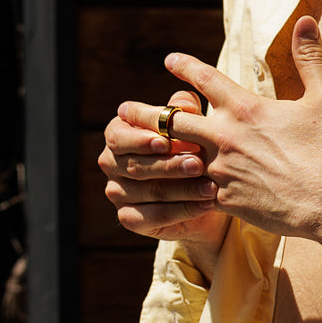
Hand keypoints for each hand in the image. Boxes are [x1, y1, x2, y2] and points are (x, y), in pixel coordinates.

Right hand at [99, 89, 230, 251]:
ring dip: (182, 190)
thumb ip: (184, 110)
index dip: (141, 139)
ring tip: (210, 187)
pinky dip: (182, 211)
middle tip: (197, 164)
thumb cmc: (193, 146)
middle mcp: (111, 163)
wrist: (203, 189)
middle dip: (169, 165)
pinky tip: (205, 205)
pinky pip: (153, 216)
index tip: (166, 141)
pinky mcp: (130, 218)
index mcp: (117, 134)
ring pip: (148, 192)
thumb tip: (183, 104)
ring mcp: (117, 192)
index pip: (119, 136)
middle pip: (134, 166)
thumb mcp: (191, 124)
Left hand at [120, 17, 321, 248]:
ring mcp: (221, 170)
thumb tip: (305, 20)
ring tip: (131, 152)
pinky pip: (190, 193)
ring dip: (153, 154)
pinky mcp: (223, 200)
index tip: (169, 60)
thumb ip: (309, 58)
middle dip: (145, 114)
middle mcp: (226, 137)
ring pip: (174, 158)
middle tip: (122, 111)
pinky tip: (162, 192)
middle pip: (173, 121)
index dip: (185, 67)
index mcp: (246, 109)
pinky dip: (176, 190)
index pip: (206, 80)